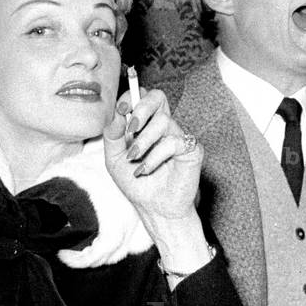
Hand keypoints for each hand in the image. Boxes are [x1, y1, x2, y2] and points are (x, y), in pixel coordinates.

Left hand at [103, 87, 201, 222]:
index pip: (143, 97)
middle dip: (141, 108)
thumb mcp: (114, 159)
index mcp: (147, 124)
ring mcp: (180, 136)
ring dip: (143, 142)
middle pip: (158, 97)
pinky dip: (154, 157)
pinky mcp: (192, 149)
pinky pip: (173, 143)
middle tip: (131, 127)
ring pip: (163, 121)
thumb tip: (117, 115)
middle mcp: (165, 126)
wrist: (154, 208)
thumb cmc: (137, 184)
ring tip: (134, 159)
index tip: (121, 109)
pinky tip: (147, 169)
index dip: (132, 97)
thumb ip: (113, 136)